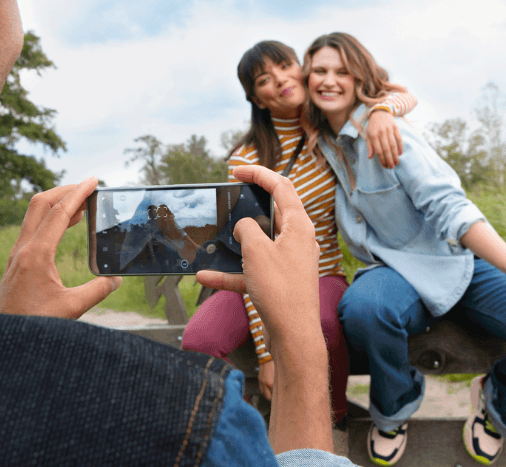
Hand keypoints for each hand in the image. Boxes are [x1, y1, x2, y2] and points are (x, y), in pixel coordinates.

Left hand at [0, 177, 120, 317]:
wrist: (0, 340)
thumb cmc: (33, 324)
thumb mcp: (71, 309)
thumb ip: (97, 291)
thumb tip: (116, 279)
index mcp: (36, 255)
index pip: (59, 213)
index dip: (78, 193)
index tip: (93, 180)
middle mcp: (22, 249)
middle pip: (40, 204)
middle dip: (64, 190)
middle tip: (86, 186)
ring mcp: (16, 254)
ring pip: (34, 215)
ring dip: (56, 203)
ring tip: (80, 203)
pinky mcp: (15, 262)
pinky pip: (33, 229)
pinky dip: (50, 219)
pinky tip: (63, 226)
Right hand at [197, 164, 331, 453]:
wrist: (294, 335)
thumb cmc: (281, 290)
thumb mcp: (257, 250)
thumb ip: (247, 228)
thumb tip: (245, 225)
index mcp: (299, 225)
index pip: (281, 186)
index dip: (259, 173)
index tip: (235, 170)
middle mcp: (298, 239)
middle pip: (274, 210)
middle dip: (251, 201)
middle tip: (231, 193)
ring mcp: (291, 260)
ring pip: (261, 241)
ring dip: (238, 239)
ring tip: (218, 233)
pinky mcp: (281, 281)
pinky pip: (254, 270)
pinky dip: (233, 272)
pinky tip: (206, 278)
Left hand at [365, 109, 402, 167]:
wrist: (380, 112)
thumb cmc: (373, 126)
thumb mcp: (368, 135)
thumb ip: (369, 146)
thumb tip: (370, 157)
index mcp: (373, 136)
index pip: (378, 150)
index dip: (382, 159)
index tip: (385, 165)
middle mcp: (381, 133)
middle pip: (386, 149)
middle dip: (389, 159)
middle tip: (392, 167)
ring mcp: (389, 130)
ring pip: (393, 145)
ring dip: (395, 155)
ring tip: (396, 162)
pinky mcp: (395, 127)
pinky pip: (399, 138)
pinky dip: (400, 146)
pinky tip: (400, 153)